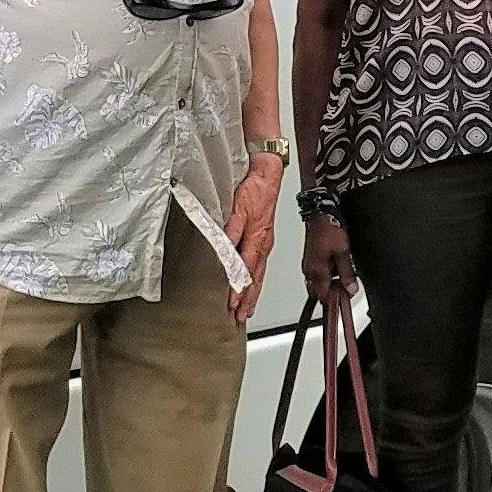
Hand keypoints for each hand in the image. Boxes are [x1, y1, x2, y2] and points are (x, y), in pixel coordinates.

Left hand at [229, 162, 282, 300]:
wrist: (268, 175)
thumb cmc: (255, 189)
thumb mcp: (239, 207)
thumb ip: (231, 229)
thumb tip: (224, 249)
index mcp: (257, 239)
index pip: (246, 270)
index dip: (239, 289)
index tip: (232, 304)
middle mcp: (263, 244)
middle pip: (256, 278)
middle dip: (248, 299)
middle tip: (241, 316)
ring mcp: (265, 242)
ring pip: (259, 274)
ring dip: (253, 293)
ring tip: (247, 309)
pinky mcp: (264, 238)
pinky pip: (260, 265)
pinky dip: (256, 279)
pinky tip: (252, 284)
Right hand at [301, 210, 355, 299]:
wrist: (320, 214)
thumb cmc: (329, 229)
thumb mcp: (343, 252)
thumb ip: (347, 273)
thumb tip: (351, 288)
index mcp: (316, 271)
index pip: (323, 296)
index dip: (336, 300)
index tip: (346, 296)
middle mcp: (309, 270)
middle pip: (319, 291)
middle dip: (333, 292)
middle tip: (346, 284)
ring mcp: (309, 264)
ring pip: (319, 282)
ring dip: (331, 282)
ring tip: (344, 271)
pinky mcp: (310, 258)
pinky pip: (318, 272)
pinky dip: (328, 273)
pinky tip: (337, 264)